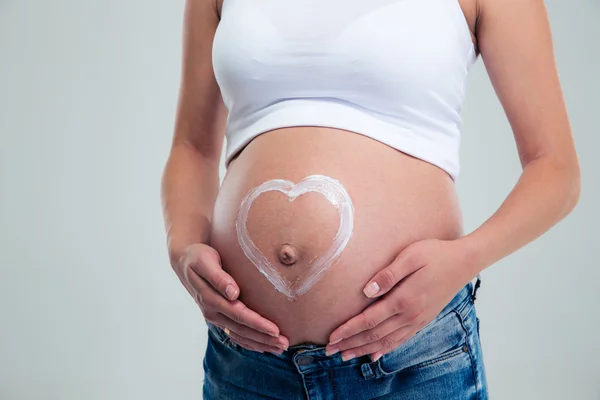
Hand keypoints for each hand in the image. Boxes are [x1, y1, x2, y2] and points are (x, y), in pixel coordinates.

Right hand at [173, 243, 288, 353]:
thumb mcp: (205, 261)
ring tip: (281, 348)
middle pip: (242, 330)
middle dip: (264, 338)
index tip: (275, 330)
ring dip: (260, 344)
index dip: (258, 324)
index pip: (239, 315)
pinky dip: (250, 343)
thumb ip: (218, 277)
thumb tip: (233, 293)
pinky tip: (264, 347)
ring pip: (240, 335)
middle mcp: (212, 312)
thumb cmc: (198, 257)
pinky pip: (235, 335)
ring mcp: (215, 317)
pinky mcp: (219, 317)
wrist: (185, 262)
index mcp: (210, 299)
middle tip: (285, 344)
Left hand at [325, 238, 476, 361]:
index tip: (331, 337)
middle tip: (330, 351)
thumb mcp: (410, 256)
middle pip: (374, 335)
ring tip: (346, 356)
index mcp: (404, 299)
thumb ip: (388, 274)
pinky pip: (401, 340)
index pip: (369, 320)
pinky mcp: (423, 320)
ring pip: (386, 341)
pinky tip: (374, 355)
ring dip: (364, 349)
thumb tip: (366, 291)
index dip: (348, 329)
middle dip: (351, 343)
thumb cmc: (435, 253)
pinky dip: (385, 349)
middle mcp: (410, 315)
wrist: (464, 261)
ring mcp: (418, 320)